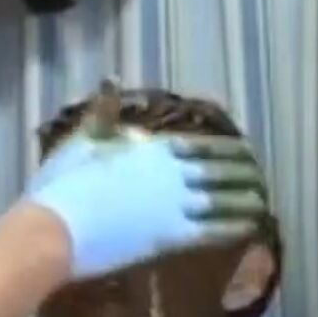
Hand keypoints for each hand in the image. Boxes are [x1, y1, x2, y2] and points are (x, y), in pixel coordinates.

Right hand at [25, 132, 268, 279]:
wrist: (54, 229)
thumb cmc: (64, 184)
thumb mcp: (83, 138)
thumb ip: (103, 113)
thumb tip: (111, 79)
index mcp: (155, 148)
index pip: (205, 146)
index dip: (231, 151)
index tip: (248, 154)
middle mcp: (172, 173)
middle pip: (221, 172)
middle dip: (245, 176)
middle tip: (262, 181)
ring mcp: (175, 206)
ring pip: (223, 201)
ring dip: (246, 202)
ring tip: (263, 203)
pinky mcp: (171, 237)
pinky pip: (214, 231)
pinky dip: (236, 228)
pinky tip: (251, 228)